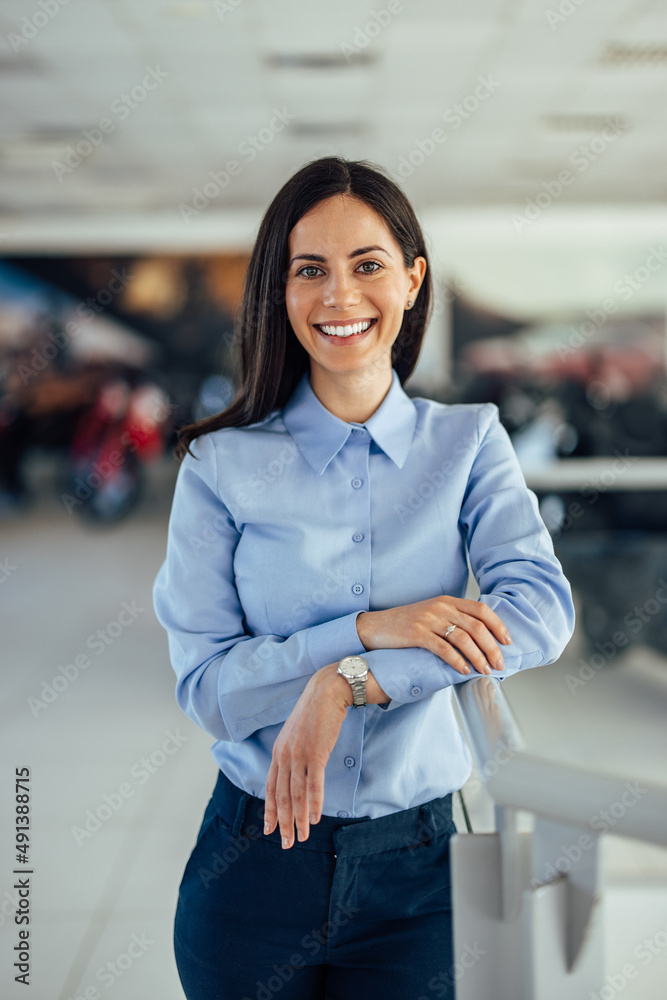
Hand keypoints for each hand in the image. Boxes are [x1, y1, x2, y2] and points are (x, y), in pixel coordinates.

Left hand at [263, 664, 349, 848]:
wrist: (327, 691)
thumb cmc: (315, 713)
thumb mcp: (297, 734)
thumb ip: (294, 753)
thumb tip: (297, 771)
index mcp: (278, 751)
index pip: (271, 787)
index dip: (271, 810)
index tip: (270, 829)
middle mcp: (284, 755)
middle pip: (281, 796)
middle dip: (284, 822)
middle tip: (287, 843)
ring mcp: (299, 754)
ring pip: (296, 794)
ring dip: (299, 818)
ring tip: (302, 837)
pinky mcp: (315, 753)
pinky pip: (313, 784)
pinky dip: (314, 803)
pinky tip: (316, 817)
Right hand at [356, 596, 510, 676]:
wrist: (376, 627)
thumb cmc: (406, 624)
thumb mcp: (432, 614)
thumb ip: (453, 619)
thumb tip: (479, 637)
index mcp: (447, 601)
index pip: (481, 609)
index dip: (498, 625)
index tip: (508, 642)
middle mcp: (440, 607)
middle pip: (476, 626)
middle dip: (492, 647)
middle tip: (499, 664)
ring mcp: (428, 619)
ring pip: (463, 638)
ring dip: (478, 656)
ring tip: (485, 670)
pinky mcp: (417, 633)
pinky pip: (443, 648)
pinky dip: (457, 660)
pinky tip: (464, 670)